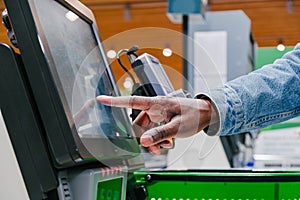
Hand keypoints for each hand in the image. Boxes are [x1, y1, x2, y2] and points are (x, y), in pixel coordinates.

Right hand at [96, 95, 216, 154]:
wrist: (207, 113)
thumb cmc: (194, 115)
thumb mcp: (176, 127)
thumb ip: (159, 134)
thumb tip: (143, 141)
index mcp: (157, 104)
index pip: (132, 101)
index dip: (115, 101)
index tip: (102, 99)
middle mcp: (156, 107)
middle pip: (139, 123)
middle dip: (144, 137)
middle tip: (155, 147)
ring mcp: (160, 112)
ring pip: (147, 128)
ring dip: (152, 139)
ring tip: (164, 145)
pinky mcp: (163, 117)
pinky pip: (154, 128)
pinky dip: (158, 137)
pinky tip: (167, 142)